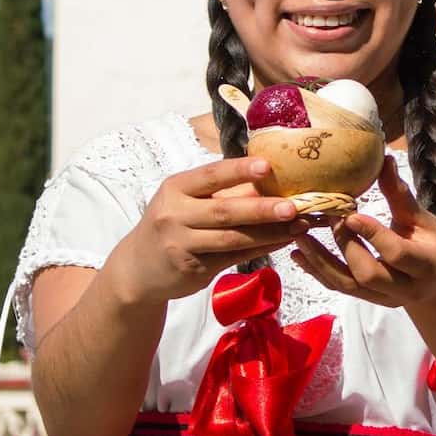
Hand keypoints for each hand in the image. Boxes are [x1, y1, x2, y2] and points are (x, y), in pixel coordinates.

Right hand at [110, 157, 307, 303]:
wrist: (137, 269)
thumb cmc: (170, 224)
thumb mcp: (185, 201)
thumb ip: (221, 193)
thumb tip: (268, 182)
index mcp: (175, 188)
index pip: (211, 175)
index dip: (239, 170)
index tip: (267, 166)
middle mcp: (175, 215)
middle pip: (225, 211)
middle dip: (261, 208)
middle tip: (293, 206)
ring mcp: (183, 245)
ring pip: (232, 238)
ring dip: (269, 233)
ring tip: (298, 225)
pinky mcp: (194, 269)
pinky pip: (234, 257)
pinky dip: (261, 249)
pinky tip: (282, 241)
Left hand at [291, 156, 435, 307]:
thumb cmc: (435, 243)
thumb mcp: (425, 219)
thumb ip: (401, 195)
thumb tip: (384, 159)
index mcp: (427, 265)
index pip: (396, 253)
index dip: (372, 234)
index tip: (349, 213)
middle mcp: (407, 288)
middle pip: (368, 274)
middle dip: (344, 245)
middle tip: (327, 218)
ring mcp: (386, 299)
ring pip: (349, 286)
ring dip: (320, 262)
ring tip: (298, 238)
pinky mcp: (370, 301)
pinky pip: (341, 288)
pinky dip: (317, 272)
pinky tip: (299, 255)